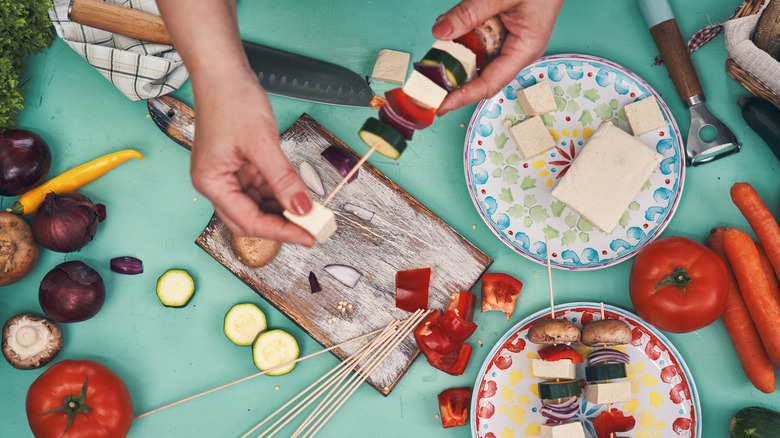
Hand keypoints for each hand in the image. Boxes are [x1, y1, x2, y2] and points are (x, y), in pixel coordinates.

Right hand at [189, 68, 315, 246]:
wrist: (223, 73)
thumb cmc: (232, 101)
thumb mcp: (262, 143)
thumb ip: (283, 180)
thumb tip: (302, 208)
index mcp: (212, 183)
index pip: (249, 221)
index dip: (282, 232)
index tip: (308, 236)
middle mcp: (216, 184)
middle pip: (250, 220)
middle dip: (281, 226)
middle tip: (312, 229)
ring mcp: (227, 176)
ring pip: (258, 207)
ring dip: (282, 211)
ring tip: (310, 212)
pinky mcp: (239, 167)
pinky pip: (261, 190)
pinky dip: (279, 195)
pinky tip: (297, 195)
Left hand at [433, 0, 564, 114]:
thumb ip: (471, 12)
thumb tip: (441, 32)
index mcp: (525, 49)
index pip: (489, 83)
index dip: (462, 97)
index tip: (440, 104)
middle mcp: (518, 52)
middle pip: (481, 76)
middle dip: (454, 80)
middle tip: (429, 82)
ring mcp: (512, 43)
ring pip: (478, 59)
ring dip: (456, 57)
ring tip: (436, 58)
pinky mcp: (505, 33)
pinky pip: (481, 44)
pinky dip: (464, 40)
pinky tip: (451, 34)